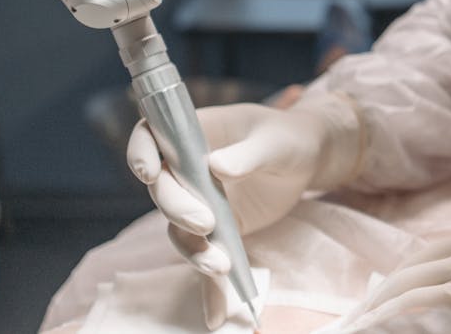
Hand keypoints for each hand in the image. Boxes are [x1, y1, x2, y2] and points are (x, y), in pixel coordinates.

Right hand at [126, 92, 366, 327]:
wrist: (308, 159)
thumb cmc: (289, 137)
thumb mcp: (276, 141)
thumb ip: (247, 154)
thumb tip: (216, 167)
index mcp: (194, 134)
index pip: (150, 138)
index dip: (141, 153)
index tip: (148, 172)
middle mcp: (186, 170)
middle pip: (163, 192)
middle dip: (177, 210)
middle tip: (206, 223)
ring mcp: (200, 202)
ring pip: (179, 231)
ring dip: (194, 251)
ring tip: (221, 265)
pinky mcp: (218, 230)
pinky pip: (207, 258)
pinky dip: (210, 289)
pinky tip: (217, 316)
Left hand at [345, 226, 450, 333]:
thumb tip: (449, 302)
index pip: (416, 260)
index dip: (388, 287)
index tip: (369, 310)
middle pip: (405, 280)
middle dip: (374, 309)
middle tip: (351, 328)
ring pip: (410, 302)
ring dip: (384, 321)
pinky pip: (433, 319)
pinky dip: (410, 328)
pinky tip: (395, 333)